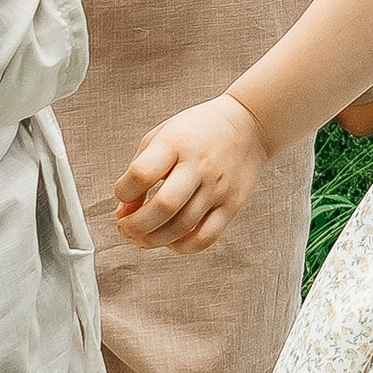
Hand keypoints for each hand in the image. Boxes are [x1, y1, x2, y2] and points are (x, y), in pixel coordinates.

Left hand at [114, 93, 267, 252]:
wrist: (249, 126)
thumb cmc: (197, 131)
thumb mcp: (162, 136)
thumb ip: (138, 171)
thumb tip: (123, 212)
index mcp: (176, 142)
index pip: (142, 174)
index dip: (123, 191)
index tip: (123, 193)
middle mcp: (199, 166)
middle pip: (164, 207)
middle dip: (136, 225)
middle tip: (125, 228)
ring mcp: (218, 187)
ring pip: (182, 227)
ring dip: (153, 240)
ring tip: (141, 237)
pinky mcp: (232, 205)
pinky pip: (206, 237)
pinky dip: (183, 247)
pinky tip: (170, 241)